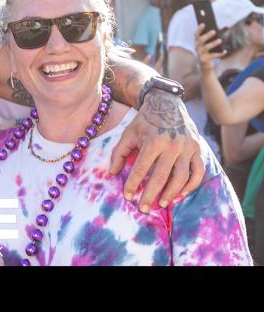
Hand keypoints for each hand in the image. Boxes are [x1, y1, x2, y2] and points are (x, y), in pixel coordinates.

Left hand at [110, 91, 204, 211]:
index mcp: (152, 141)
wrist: (166, 103)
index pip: (141, 169)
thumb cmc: (144, 121)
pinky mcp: (197, 148)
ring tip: (162, 204)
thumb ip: (119, 153)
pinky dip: (192, 185)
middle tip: (144, 209)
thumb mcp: (128, 133)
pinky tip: (181, 194)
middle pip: (161, 177)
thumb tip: (113, 173)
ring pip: (181, 177)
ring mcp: (187, 147)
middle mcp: (171, 145)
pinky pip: (198, 171)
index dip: (133, 185)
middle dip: (151, 195)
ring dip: (171, 193)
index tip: (128, 197)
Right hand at [194, 23, 225, 72]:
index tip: (203, 23)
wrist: (205, 66)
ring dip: (213, 43)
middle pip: (201, 40)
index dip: (199, 29)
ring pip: (206, 47)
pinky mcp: (204, 60)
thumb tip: (218, 30)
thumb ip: (211, 39)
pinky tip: (225, 51)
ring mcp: (200, 54)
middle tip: (214, 31)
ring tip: (220, 40)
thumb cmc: (208, 53)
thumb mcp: (208, 45)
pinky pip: (213, 55)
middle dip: (207, 35)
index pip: (196, 35)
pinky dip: (220, 53)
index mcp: (197, 43)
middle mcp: (197, 48)